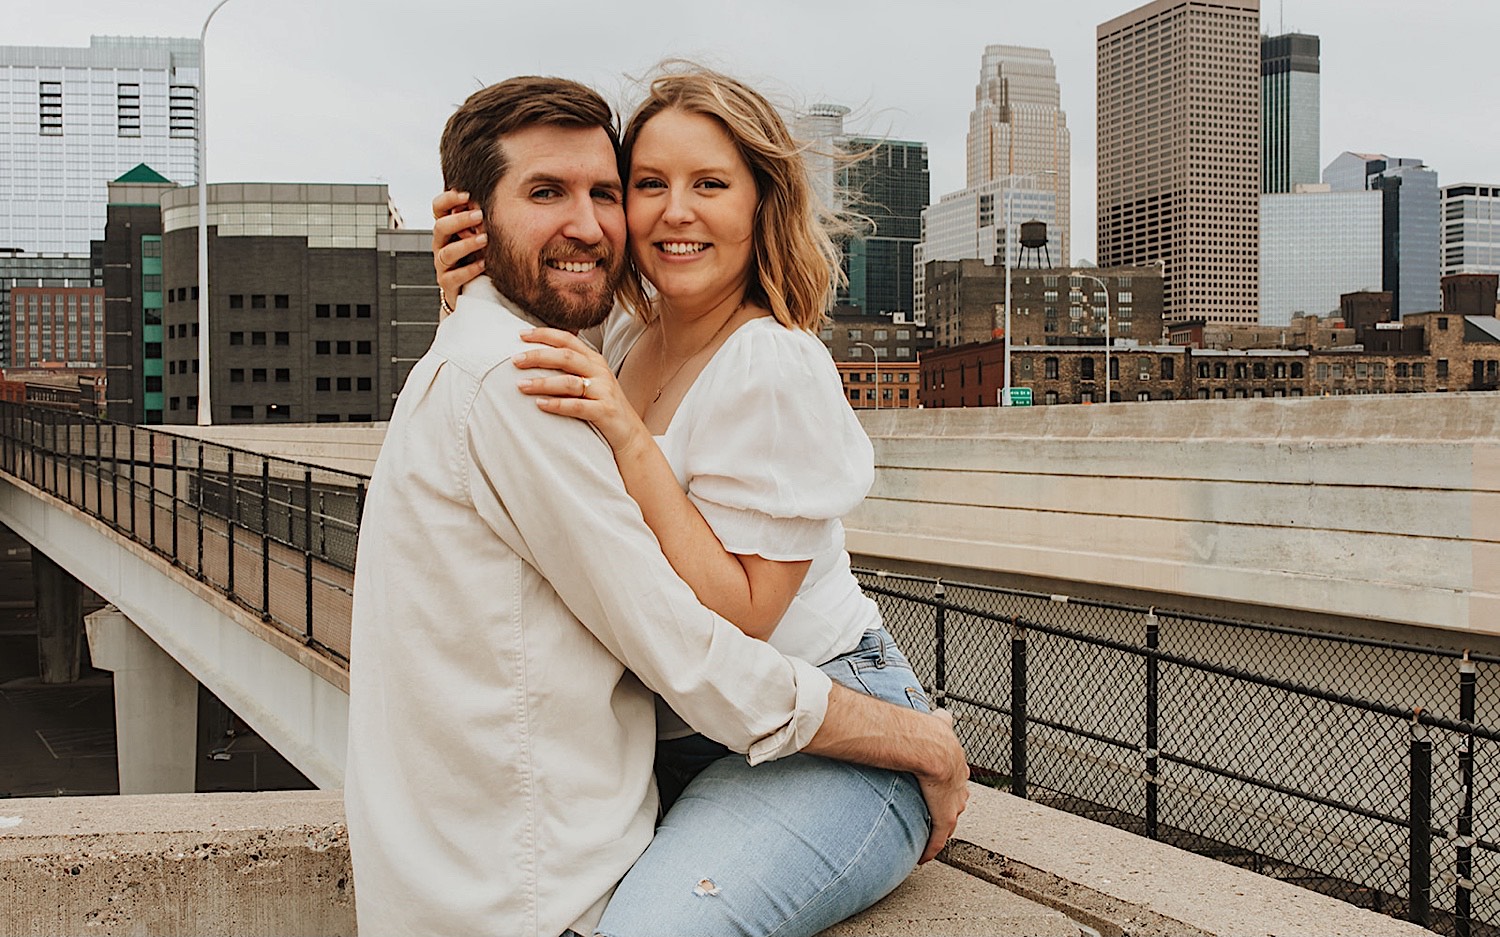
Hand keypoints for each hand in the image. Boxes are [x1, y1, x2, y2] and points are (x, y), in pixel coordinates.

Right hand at [431, 190, 486, 313]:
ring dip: (466, 244)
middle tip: (479, 215)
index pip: (438, 208)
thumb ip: (482, 220)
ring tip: (484, 239)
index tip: (466, 195)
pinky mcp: (448, 284)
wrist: (474, 289)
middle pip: (440, 227)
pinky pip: (454, 277)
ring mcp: (443, 265)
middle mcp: (441, 244)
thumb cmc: (478, 256)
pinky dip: (469, 270)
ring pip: (447, 252)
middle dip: (459, 220)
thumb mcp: (480, 234)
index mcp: (447, 229)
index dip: (448, 199)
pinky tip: (483, 264)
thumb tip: (502, 199)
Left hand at [513, 328, 651, 456]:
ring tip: (520, 386)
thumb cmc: (602, 406)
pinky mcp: (605, 411)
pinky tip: (540, 404)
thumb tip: (535, 357)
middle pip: (566, 356)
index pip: (567, 339)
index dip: (544, 334)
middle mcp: (600, 371)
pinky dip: (557, 405)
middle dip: (538, 356)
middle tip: (514, 361)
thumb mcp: (590, 380)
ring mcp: (604, 391)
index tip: (521, 335)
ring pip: (569, 381)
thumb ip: (570, 368)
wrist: (630, 434)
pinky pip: (577, 406)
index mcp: (594, 360)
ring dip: (542, 383)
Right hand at [915, 708, 969, 863]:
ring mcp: (953, 801)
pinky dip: (931, 848)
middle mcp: (959, 782)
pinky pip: (938, 838)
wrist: (931, 747)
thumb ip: (941, 719)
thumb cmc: (930, 732)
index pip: (957, 775)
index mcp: (957, 762)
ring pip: (949, 819)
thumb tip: (944, 710)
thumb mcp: (941, 724)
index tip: (942, 787)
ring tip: (931, 835)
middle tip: (937, 812)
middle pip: (957, 798)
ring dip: (941, 828)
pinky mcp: (944, 816)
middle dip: (949, 805)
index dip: (950, 782)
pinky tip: (924, 858)